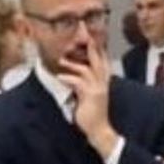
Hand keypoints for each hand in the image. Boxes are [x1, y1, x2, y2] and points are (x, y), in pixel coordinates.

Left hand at [58, 40, 117, 156]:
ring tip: (61, 60)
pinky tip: (60, 78)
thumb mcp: (88, 95)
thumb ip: (82, 83)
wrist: (99, 129)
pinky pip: (79, 83)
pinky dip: (68, 79)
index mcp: (102, 82)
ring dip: (73, 64)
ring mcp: (97, 89)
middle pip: (98, 60)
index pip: (102, 61)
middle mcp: (102, 83)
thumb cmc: (92, 113)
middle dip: (91, 47)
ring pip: (87, 70)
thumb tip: (70, 74)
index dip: (97, 48)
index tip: (91, 36)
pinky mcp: (91, 96)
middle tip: (85, 34)